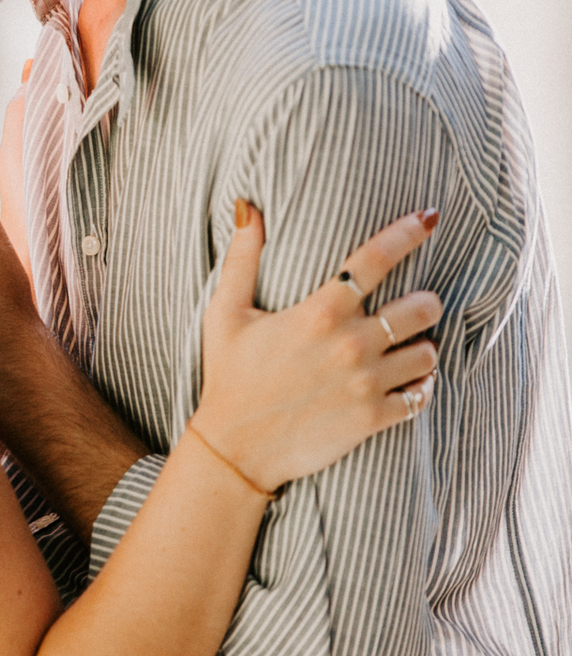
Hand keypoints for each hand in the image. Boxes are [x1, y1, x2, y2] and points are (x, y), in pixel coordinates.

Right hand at [192, 204, 441, 494]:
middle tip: (416, 306)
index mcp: (320, 312)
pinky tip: (410, 382)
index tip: (430, 218)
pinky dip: (422, 388)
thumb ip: (242, 258)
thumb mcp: (225, 313)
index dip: (409, 233)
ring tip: (410, 348)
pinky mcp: (372, 419)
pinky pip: (421, 396)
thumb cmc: (228, 376)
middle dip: (425, 303)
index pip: (376, 260)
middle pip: (421, 308)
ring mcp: (365, 384)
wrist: (234, 448)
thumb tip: (248, 207)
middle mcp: (350, 344)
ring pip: (427, 354)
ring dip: (423, 348)